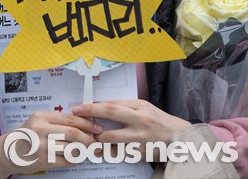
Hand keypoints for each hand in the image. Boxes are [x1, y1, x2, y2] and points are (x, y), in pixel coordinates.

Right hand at [0, 110, 101, 177]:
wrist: (8, 152)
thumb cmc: (26, 136)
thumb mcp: (37, 122)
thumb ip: (57, 122)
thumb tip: (84, 124)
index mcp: (41, 117)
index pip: (70, 118)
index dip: (87, 124)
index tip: (97, 128)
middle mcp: (40, 129)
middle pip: (73, 133)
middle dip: (89, 138)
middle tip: (96, 142)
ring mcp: (41, 145)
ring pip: (71, 147)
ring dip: (84, 150)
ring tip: (89, 151)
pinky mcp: (43, 160)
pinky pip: (66, 160)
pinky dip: (74, 159)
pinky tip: (76, 157)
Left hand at [72, 99, 190, 160]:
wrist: (179, 139)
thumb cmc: (157, 121)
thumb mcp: (143, 108)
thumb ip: (123, 106)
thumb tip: (99, 106)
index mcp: (140, 107)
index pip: (112, 104)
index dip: (92, 106)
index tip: (79, 107)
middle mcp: (140, 120)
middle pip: (110, 113)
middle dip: (90, 114)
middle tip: (76, 116)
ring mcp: (140, 138)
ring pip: (110, 137)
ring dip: (96, 138)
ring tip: (89, 137)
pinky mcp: (140, 153)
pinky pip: (118, 153)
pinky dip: (107, 151)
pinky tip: (101, 150)